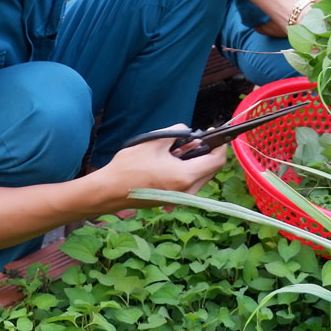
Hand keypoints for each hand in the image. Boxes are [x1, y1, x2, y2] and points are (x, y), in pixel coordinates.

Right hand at [102, 124, 226, 206]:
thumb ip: (176, 132)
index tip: (213, 133)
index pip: (217, 160)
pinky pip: (189, 184)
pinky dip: (187, 171)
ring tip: (181, 149)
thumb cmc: (130, 167)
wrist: (110, 191)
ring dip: (197, 162)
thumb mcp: (154, 142)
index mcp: (186, 176)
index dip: (220, 145)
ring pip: (201, 178)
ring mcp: (180, 198)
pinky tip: (173, 162)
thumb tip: (186, 130)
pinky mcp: (172, 200)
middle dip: (207, 152)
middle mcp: (187, 190)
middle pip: (211, 170)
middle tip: (196, 139)